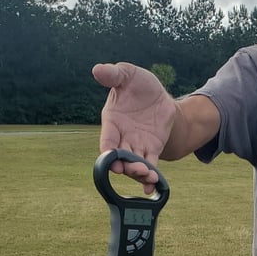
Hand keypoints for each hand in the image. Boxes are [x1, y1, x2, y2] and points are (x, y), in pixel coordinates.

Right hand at [93, 63, 176, 192]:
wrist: (159, 96)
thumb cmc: (138, 85)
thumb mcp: (128, 74)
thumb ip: (114, 74)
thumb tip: (97, 69)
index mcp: (112, 122)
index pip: (107, 140)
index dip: (108, 151)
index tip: (111, 159)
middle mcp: (122, 137)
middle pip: (120, 157)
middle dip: (125, 165)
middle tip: (133, 169)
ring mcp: (137, 145)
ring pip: (135, 164)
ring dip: (139, 172)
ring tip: (147, 175)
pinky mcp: (151, 149)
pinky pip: (150, 165)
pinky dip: (150, 177)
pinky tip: (153, 185)